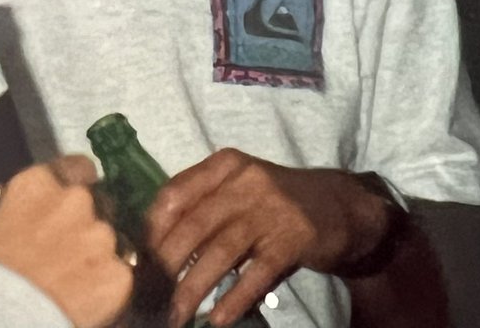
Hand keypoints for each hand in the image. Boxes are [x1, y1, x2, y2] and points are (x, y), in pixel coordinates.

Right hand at [0, 156, 132, 327]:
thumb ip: (24, 207)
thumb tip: (33, 215)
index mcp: (38, 182)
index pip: (78, 168)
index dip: (77, 188)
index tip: (70, 207)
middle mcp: (75, 200)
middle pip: (99, 203)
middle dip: (88, 224)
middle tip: (69, 253)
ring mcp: (99, 235)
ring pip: (111, 241)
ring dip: (98, 256)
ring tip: (75, 283)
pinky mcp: (117, 273)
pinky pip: (121, 276)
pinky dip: (108, 288)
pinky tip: (86, 301)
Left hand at [145, 149, 396, 327]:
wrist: (341, 205)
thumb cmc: (276, 202)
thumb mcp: (239, 189)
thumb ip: (203, 205)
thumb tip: (157, 245)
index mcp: (224, 166)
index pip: (175, 193)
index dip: (153, 229)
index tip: (139, 260)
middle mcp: (244, 181)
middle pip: (193, 225)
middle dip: (167, 265)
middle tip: (150, 295)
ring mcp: (270, 209)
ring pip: (220, 251)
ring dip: (194, 288)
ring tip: (176, 315)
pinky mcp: (293, 238)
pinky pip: (256, 273)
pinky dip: (234, 298)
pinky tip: (218, 319)